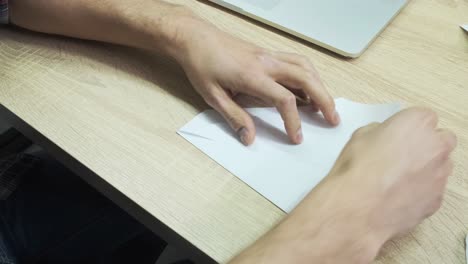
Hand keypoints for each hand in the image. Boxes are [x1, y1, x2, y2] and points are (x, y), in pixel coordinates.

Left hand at [174, 20, 339, 144]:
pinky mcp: (267, 52)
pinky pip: (295, 61)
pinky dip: (308, 74)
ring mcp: (268, 55)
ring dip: (319, 85)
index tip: (297, 136)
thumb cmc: (201, 64)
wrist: (195, 38)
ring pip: (305, 66)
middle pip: (306, 78)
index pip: (284, 99)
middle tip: (333, 119)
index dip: (294, 120)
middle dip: (324, 99)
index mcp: (252, 76)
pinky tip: (306, 87)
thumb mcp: (212, 96)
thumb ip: (234, 117)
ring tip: (324, 105)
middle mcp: (266, 63)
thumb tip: (250, 138)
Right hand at [326, 107, 456, 237]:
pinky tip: (398, 194)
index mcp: (417, 123)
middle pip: (442, 139)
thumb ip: (380, 132)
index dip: (410, 126)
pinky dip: (421, 190)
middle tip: (403, 154)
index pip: (425, 117)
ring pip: (441, 166)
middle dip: (427, 144)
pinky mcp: (437, 199)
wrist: (359, 206)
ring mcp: (440, 174)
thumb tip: (383, 138)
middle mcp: (435, 146)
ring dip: (426, 168)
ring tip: (398, 177)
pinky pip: (433, 189)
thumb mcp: (360, 137)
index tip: (399, 133)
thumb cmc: (358, 170)